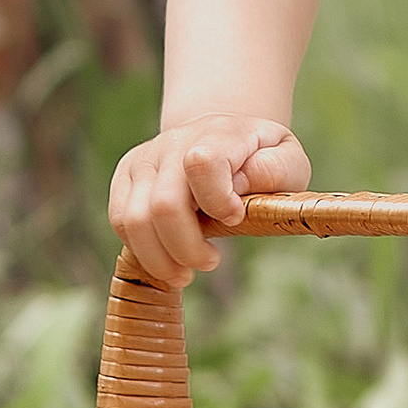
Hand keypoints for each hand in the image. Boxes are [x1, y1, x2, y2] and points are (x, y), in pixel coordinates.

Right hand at [109, 113, 310, 288]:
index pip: (202, 163)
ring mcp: (146, 158)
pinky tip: (167, 260)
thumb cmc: (260, 158)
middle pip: (164, 204)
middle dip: (188, 248)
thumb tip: (239, 184)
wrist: (221, 139)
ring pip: (134, 219)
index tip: (235, 219)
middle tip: (211, 262)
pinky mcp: (126, 177)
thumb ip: (275, 170)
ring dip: (160, 259)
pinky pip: (119, 221)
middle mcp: (174, 142)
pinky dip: (142, 251)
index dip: (217, 201)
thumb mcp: (288, 159)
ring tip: (184, 274)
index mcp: (218, 134)